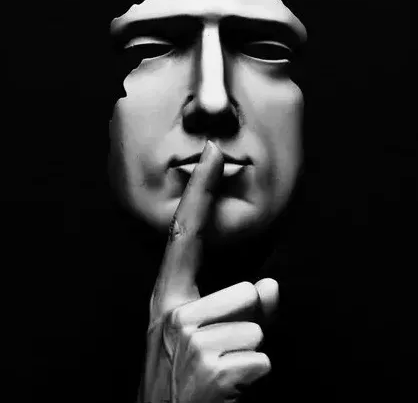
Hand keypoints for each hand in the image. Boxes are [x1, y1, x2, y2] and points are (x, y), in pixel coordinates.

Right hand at [139, 141, 278, 402]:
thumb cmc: (185, 378)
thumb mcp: (204, 337)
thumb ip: (245, 308)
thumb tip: (271, 285)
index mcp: (169, 297)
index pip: (186, 233)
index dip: (201, 191)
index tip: (215, 153)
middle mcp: (174, 311)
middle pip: (249, 291)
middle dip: (247, 324)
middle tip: (221, 353)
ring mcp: (189, 339)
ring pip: (257, 325)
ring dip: (248, 351)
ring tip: (221, 370)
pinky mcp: (211, 366)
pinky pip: (262, 358)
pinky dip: (253, 377)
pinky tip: (226, 389)